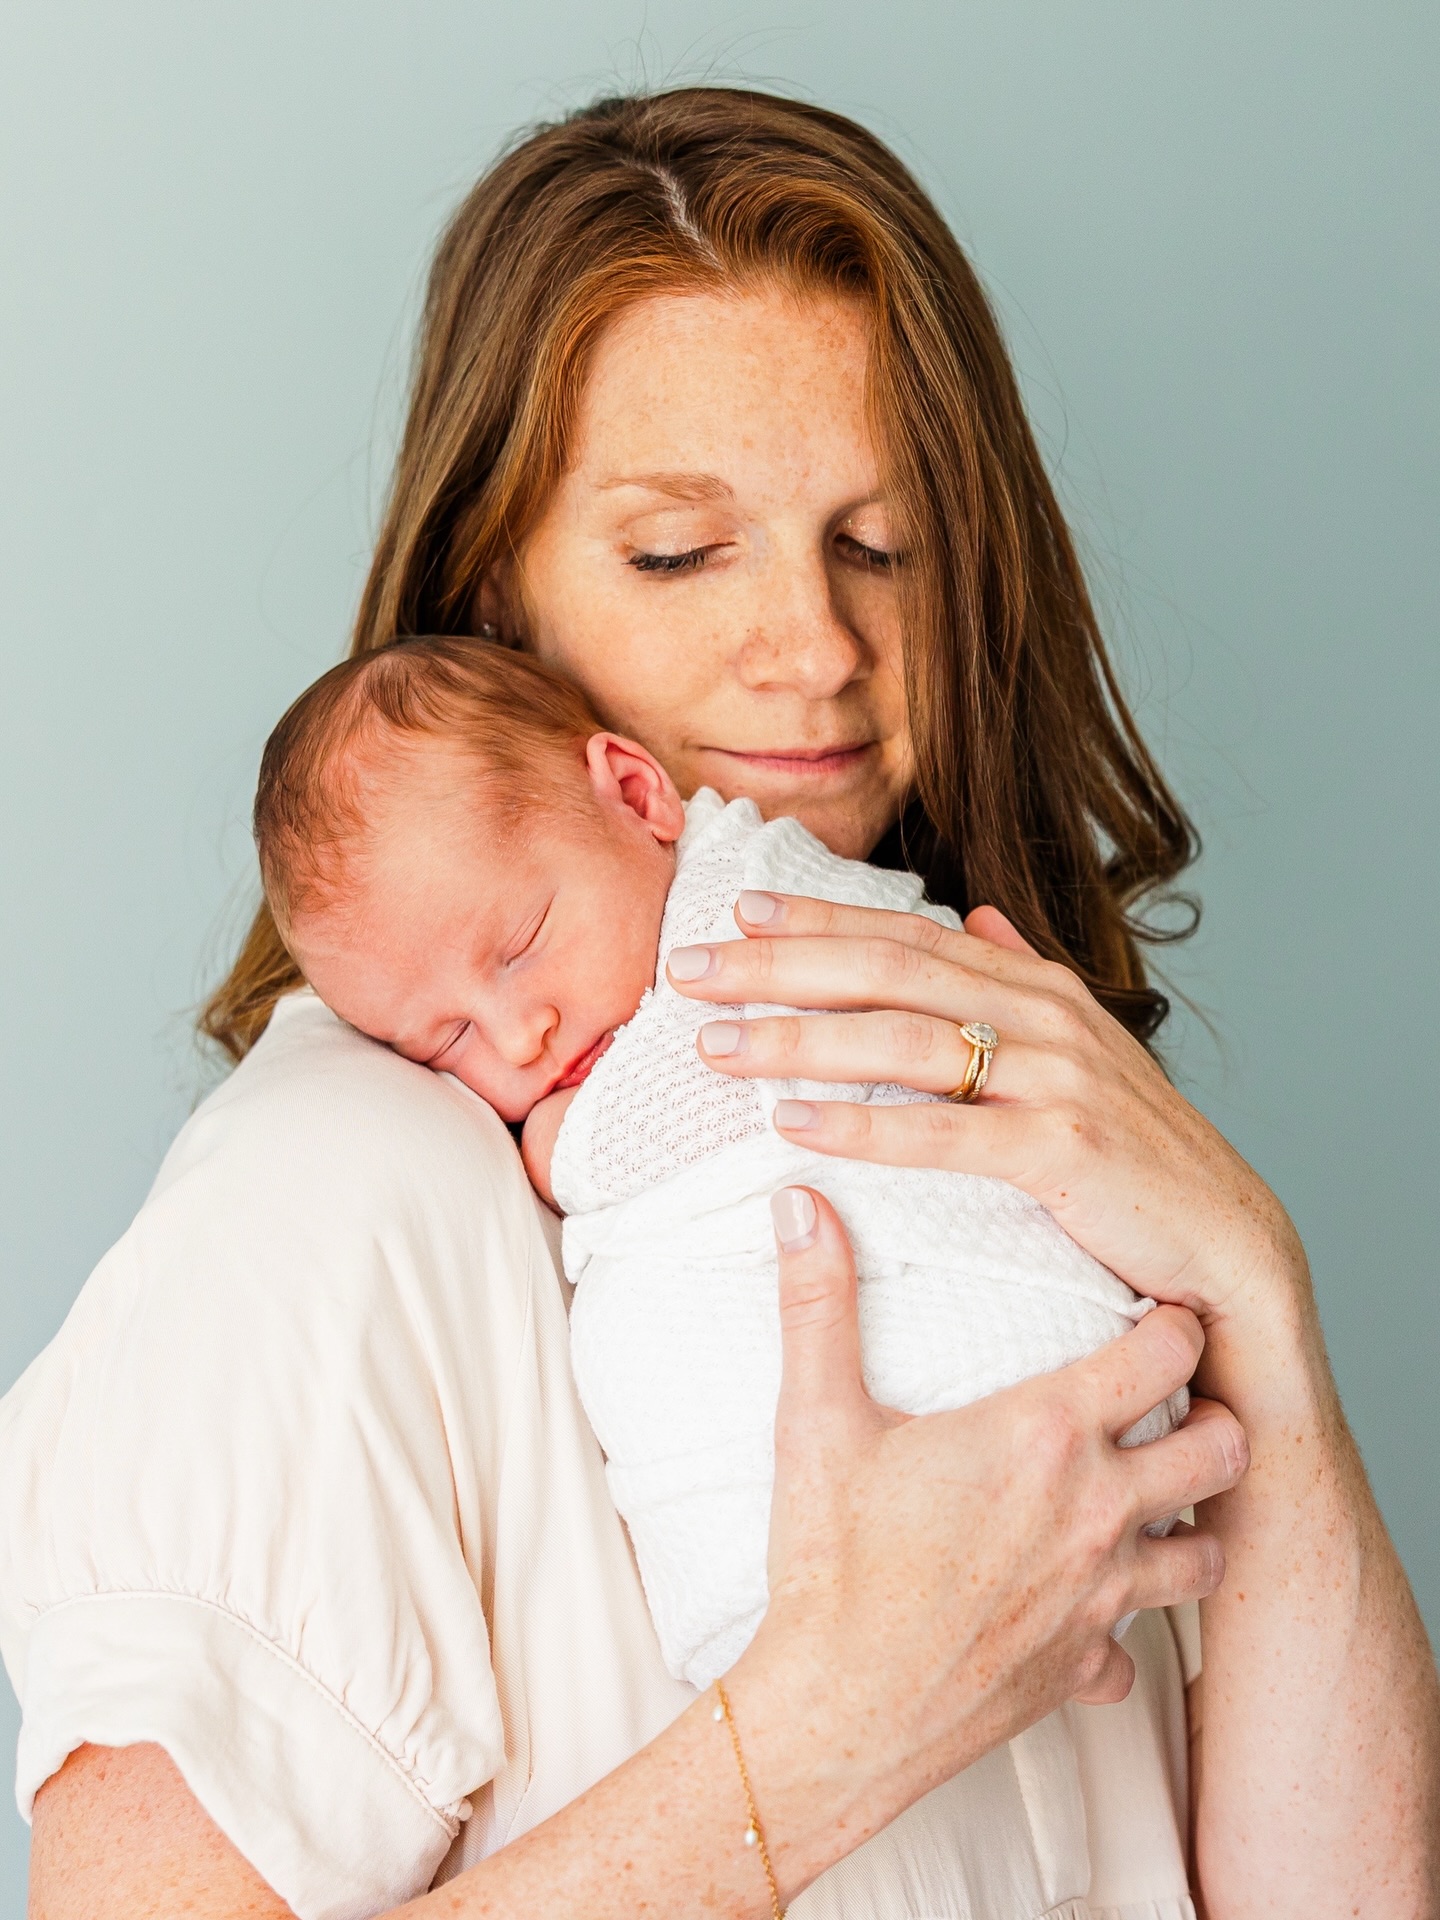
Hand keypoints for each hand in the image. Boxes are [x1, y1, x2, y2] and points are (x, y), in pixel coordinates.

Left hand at [667, 895, 1307, 1336]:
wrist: (1227, 1248)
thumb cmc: (1138, 1156)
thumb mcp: (1084, 1050)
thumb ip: (1024, 977)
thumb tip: (977, 914)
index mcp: (1038, 987)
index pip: (906, 935)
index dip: (816, 918)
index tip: (732, 910)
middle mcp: (1045, 1016)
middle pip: (887, 970)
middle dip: (778, 965)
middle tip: (688, 969)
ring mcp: (1058, 1078)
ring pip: (903, 1040)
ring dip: (799, 1038)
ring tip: (715, 1045)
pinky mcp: (1063, 1150)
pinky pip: (942, 1131)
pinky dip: (863, 1123)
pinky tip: (791, 1123)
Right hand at [726, 1189, 1244, 1847]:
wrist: (836, 1716)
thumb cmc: (831, 1567)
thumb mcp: (817, 1420)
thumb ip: (818, 1302)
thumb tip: (802, 1205)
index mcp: (1044, 1436)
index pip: (1167, 1353)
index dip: (1175, 1325)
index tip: (1155, 1312)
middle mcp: (1096, 1512)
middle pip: (1222, 1447)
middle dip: (1212, 1415)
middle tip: (1170, 1401)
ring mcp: (1101, 1597)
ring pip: (1208, 1551)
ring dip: (1188, 1521)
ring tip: (1146, 1499)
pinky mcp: (1084, 1666)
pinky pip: (1137, 1649)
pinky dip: (1123, 1626)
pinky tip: (1080, 1607)